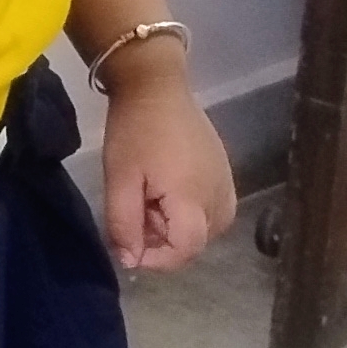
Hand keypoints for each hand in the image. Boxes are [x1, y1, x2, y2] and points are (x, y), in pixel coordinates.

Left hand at [99, 71, 238, 273]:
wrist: (156, 85)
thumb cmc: (134, 131)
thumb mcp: (119, 180)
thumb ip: (124, 224)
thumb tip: (131, 263)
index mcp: (193, 198)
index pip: (186, 250)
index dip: (157, 259)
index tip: (131, 245)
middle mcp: (219, 195)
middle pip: (196, 242)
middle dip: (163, 239)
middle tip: (137, 209)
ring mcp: (227, 183)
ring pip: (206, 229)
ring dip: (176, 226)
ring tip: (151, 199)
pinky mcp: (226, 172)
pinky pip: (214, 209)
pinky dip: (191, 212)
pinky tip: (169, 191)